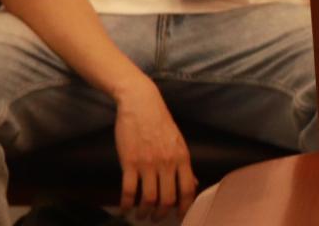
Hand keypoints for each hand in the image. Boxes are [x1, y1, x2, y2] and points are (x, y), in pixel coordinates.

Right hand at [113, 81, 195, 217]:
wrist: (141, 104)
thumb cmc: (160, 122)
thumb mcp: (178, 141)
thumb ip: (184, 164)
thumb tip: (193, 183)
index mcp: (182, 157)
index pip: (188, 189)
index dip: (184, 207)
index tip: (179, 216)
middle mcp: (167, 163)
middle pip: (167, 198)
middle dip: (161, 214)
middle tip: (156, 218)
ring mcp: (148, 163)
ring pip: (148, 198)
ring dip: (144, 212)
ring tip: (141, 215)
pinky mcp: (129, 162)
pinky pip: (128, 191)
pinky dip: (126, 204)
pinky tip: (124, 209)